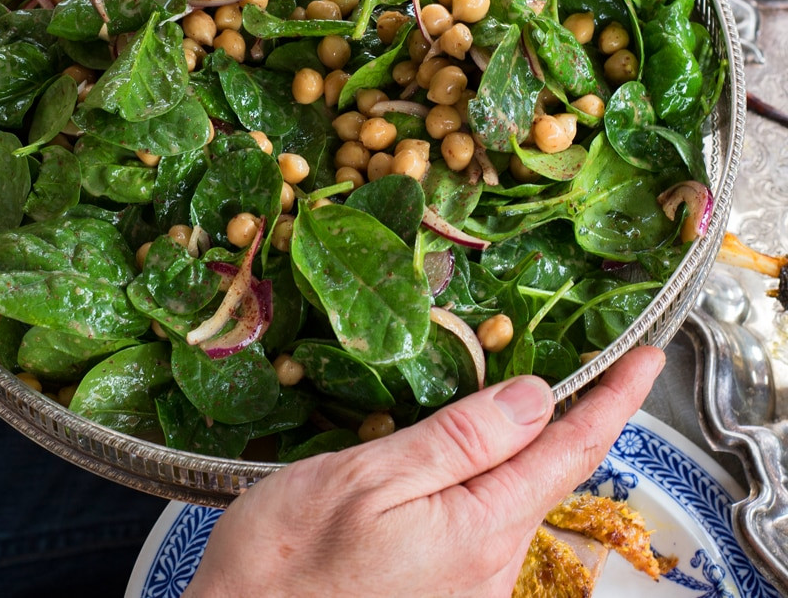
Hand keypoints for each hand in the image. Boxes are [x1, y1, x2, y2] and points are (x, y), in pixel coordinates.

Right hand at [184, 347, 664, 597]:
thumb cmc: (286, 564)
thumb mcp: (369, 479)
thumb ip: (460, 440)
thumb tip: (534, 396)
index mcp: (480, 530)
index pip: (571, 450)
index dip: (613, 398)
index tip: (646, 357)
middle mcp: (487, 568)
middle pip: (544, 472)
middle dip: (557, 415)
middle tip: (562, 357)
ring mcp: (465, 585)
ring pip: (508, 494)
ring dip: (509, 445)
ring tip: (482, 398)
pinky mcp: (438, 590)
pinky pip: (477, 518)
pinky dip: (477, 475)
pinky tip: (443, 454)